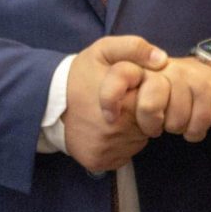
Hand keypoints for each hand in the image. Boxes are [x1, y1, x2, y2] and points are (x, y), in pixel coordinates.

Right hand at [63, 35, 167, 173]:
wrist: (48, 103)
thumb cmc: (81, 74)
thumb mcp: (105, 50)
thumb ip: (135, 48)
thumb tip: (162, 60)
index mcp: (121, 100)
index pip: (155, 102)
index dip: (150, 92)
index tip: (136, 86)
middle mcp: (114, 130)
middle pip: (150, 123)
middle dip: (143, 110)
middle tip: (125, 99)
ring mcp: (106, 149)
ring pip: (139, 140)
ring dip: (134, 128)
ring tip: (116, 113)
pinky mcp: (99, 163)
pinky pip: (125, 154)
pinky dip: (122, 143)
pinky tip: (109, 129)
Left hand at [109, 56, 210, 142]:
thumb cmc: (169, 84)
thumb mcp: (138, 81)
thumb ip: (117, 85)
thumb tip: (112, 105)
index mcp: (145, 64)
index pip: (120, 74)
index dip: (110, 97)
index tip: (111, 116)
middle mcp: (166, 68)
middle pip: (149, 106)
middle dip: (150, 123)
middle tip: (153, 124)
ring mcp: (189, 78)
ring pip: (175, 119)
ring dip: (175, 127)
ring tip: (174, 120)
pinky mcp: (208, 90)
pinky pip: (196, 124)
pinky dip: (193, 132)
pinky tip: (191, 125)